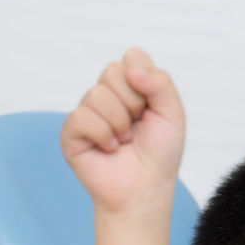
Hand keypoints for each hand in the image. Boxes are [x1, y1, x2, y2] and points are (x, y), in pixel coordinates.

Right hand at [60, 47, 185, 215]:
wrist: (145, 188)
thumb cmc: (160, 153)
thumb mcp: (172, 114)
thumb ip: (161, 83)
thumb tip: (131, 68)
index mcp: (132, 86)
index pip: (132, 57)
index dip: (144, 79)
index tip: (152, 105)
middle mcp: (108, 95)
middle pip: (112, 71)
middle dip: (133, 102)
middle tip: (137, 126)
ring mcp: (88, 111)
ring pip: (97, 94)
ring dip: (119, 123)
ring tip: (124, 141)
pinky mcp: (71, 131)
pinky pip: (82, 117)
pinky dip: (102, 135)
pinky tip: (109, 149)